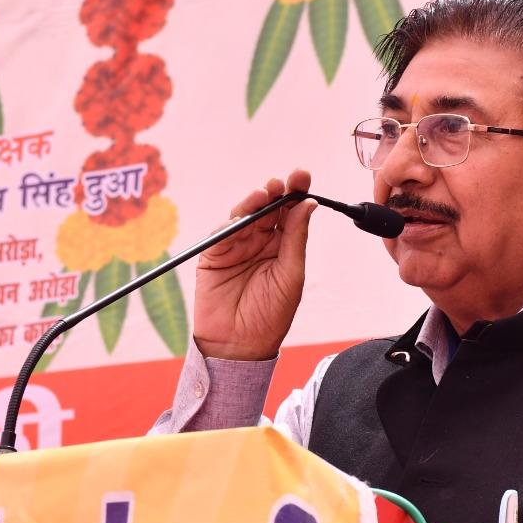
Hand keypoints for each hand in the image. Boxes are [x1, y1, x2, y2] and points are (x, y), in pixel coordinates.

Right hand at [193, 169, 315, 360]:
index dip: (295, 193)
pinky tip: (241, 221)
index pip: (290, 213)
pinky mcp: (214, 255)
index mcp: (283, 247)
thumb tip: (308, 205)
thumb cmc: (270, 315)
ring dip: (254, 202)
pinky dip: (230, 224)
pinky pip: (221, 234)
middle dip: (275, 192)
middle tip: (282, 182)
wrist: (239, 345)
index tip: (302, 176)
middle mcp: (260, 242)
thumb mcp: (291, 274)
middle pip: (267, 208)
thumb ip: (295, 238)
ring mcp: (236, 246)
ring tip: (264, 194)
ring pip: (244, 215)